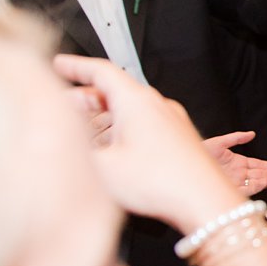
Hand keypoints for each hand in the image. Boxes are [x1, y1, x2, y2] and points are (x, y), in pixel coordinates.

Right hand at [51, 55, 242, 234]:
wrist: (207, 201)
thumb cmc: (161, 183)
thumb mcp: (102, 166)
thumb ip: (75, 145)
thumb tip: (61, 135)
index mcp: (137, 101)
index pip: (101, 71)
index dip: (75, 66)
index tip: (59, 64)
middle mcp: (158, 105)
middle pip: (116, 89)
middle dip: (86, 95)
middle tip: (62, 105)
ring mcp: (172, 120)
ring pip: (131, 106)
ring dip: (105, 112)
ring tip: (84, 127)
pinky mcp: (179, 138)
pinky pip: (146, 121)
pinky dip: (123, 125)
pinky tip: (113, 145)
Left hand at [203, 131, 266, 194]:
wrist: (182, 165)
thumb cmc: (197, 152)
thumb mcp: (218, 142)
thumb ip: (236, 138)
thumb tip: (252, 134)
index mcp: (236, 163)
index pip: (257, 165)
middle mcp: (237, 174)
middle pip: (259, 174)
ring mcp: (233, 182)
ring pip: (254, 183)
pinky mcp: (228, 189)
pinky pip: (245, 190)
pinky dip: (256, 186)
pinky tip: (265, 181)